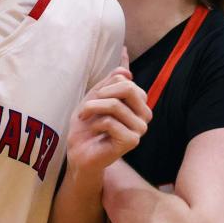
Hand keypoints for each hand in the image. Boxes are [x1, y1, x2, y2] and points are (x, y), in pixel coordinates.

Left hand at [65, 65, 151, 180]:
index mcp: (139, 103)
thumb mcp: (95, 98)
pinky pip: (110, 122)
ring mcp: (140, 128)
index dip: (104, 86)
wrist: (79, 152)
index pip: (125, 79)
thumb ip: (110, 81)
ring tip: (85, 118)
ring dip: (92, 109)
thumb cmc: (87, 126)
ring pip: (115, 105)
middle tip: (87, 107)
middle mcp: (144, 115)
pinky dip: (95, 124)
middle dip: (101, 94)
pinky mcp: (132, 140)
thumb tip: (126, 70)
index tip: (93, 99)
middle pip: (128, 87)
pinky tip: (94, 132)